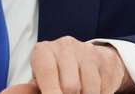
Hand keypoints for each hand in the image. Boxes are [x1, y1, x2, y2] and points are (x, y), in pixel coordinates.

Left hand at [1, 36, 134, 93]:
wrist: (89, 59)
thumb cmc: (58, 74)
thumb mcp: (42, 79)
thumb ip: (32, 88)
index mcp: (43, 51)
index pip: (47, 72)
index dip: (50, 91)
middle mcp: (64, 46)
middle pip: (70, 86)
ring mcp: (85, 51)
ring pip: (88, 88)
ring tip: (79, 93)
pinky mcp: (102, 59)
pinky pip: (102, 87)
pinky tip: (91, 89)